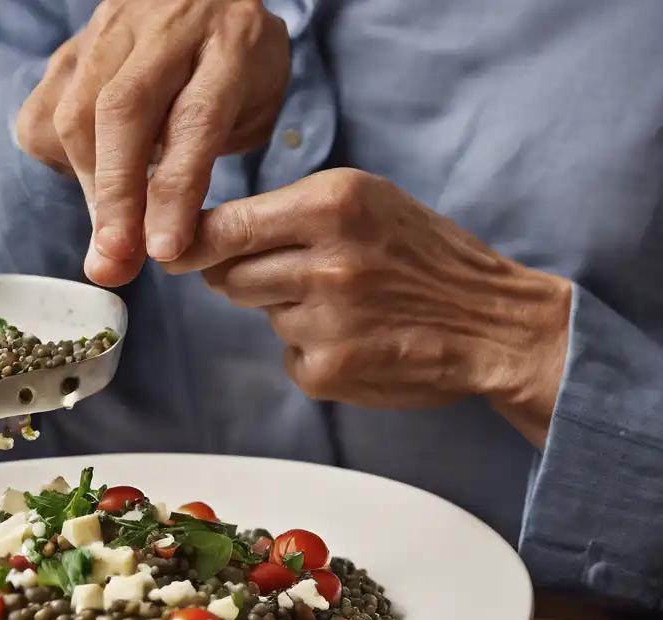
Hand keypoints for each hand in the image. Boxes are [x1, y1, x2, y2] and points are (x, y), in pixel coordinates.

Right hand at [16, 0, 289, 286]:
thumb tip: (141, 248)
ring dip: (89, 189)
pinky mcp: (72, 46)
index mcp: (230, 43)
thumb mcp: (248, 115)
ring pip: (79, 111)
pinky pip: (45, 111)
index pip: (196, 119)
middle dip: (116, 195)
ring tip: (110, 237)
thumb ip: (202, 176)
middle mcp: (167, 26)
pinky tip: (91, 179)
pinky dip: (60, 162)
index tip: (164, 250)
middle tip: (115, 257)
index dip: (176, 191)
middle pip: (124, 111)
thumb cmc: (235, 70)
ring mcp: (112, 30)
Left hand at [165, 169, 571, 446]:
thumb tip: (201, 238)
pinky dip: (313, 352)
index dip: (189, 243)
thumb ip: (289, 213)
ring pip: (262, 314)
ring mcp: (325, 321)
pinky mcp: (328, 371)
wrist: (493, 323)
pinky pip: (290, 356)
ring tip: (349, 307)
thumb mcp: (367, 204)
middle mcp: (325, 261)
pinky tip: (359, 341)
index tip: (169, 252)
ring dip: (289, 312)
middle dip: (248, 277)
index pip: (226, 226)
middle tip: (304, 276)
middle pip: (228, 276)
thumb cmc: (425, 257)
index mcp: (333, 204)